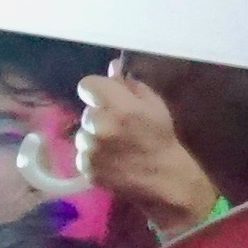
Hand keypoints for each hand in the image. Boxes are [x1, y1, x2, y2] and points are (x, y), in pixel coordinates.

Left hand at [78, 64, 220, 228]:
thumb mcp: (154, 105)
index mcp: (118, 107)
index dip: (97, 90)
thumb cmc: (161, 138)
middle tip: (117, 126)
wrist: (165, 178)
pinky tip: (111, 159)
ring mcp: (90, 149)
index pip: (86, 85)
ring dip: (94, 136)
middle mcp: (100, 126)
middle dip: (99, 115)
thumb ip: (131, 85)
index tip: (106, 98)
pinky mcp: (86, 168)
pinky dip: (93, 156)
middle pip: (86, 111)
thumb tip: (113, 68)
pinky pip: (82, 154)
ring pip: (82, 134)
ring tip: (115, 145)